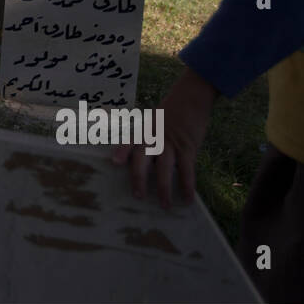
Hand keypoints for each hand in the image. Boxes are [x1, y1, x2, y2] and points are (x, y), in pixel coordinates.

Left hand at [110, 66, 217, 208]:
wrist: (190, 98)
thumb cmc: (169, 114)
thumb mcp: (152, 122)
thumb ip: (146, 140)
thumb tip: (140, 162)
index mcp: (143, 131)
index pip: (130, 142)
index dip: (122, 152)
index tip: (113, 162)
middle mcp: (153, 137)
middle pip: (143, 159)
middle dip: (139, 178)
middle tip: (137, 196)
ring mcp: (171, 142)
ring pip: (165, 168)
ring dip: (164, 188)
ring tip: (165, 205)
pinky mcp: (188, 147)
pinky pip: (187, 169)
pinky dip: (187, 184)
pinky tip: (188, 198)